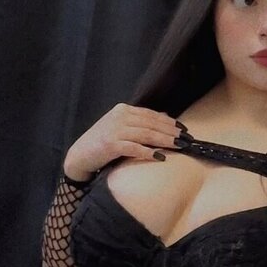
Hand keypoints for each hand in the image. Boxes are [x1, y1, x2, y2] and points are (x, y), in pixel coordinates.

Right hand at [63, 103, 181, 182]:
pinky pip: (134, 147)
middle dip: (171, 132)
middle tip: (187, 140)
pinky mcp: (111, 144)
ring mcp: (115, 129)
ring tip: (179, 146)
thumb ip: (139, 123)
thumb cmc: (102, 143)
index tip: (184, 129)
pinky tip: (160, 156)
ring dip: (165, 140)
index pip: (151, 115)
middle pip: (152, 124)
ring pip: (146, 134)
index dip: (169, 122)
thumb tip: (165, 119)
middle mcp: (120, 116)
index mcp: (123, 110)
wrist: (80, 156)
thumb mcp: (121, 128)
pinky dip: (148, 152)